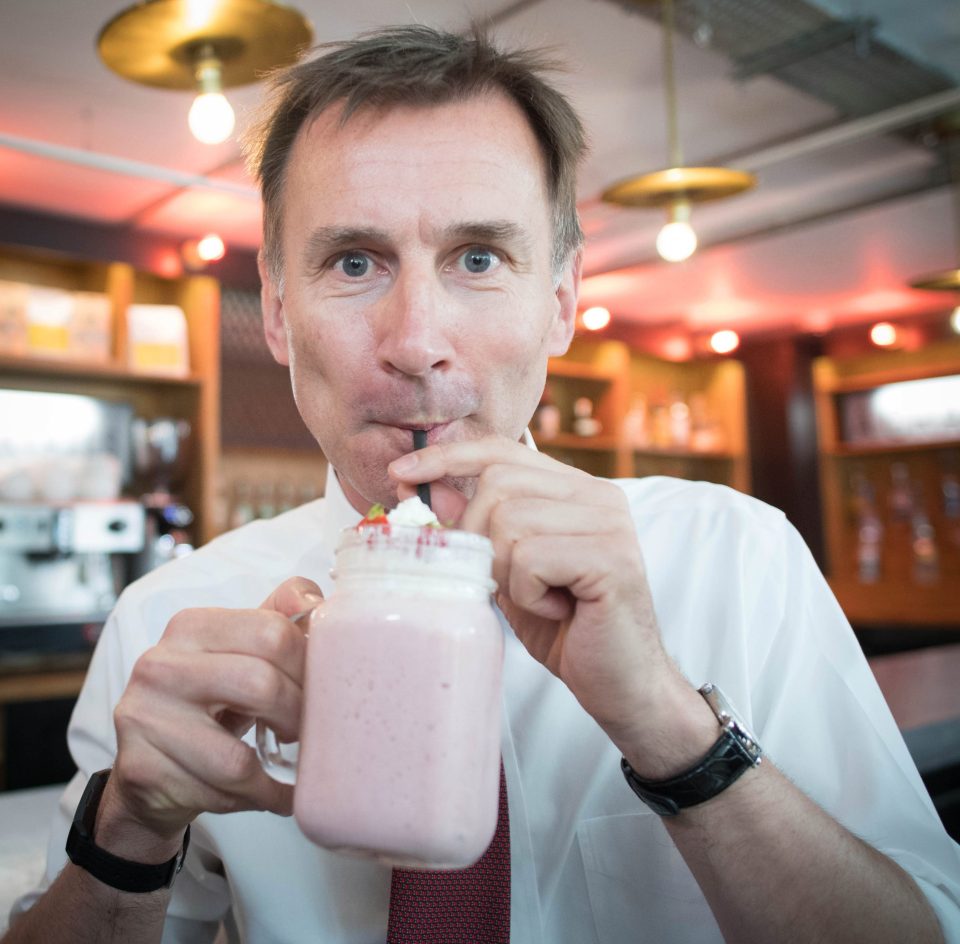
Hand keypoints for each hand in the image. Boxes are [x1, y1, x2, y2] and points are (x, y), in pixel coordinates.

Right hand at [96, 577, 319, 857]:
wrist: (150, 768)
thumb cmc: (209, 702)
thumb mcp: (241, 653)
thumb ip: (278, 618)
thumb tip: (315, 601)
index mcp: (191, 626)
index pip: (272, 632)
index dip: (308, 666)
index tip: (319, 688)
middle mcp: (159, 665)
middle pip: (259, 685)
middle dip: (296, 716)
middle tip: (305, 730)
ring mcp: (143, 718)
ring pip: (236, 757)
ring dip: (276, 771)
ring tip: (293, 768)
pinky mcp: (139, 769)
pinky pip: (218, 792)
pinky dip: (259, 798)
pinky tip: (275, 793)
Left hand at [389, 437, 709, 766]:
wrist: (620, 684)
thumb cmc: (565, 628)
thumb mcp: (508, 571)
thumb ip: (477, 527)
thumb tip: (426, 487)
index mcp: (576, 489)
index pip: (501, 451)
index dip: (447, 457)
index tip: (401, 472)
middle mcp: (598, 495)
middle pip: (497, 484)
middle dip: (478, 537)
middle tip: (503, 582)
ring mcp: (609, 523)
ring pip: (508, 522)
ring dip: (506, 573)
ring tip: (539, 599)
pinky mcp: (612, 557)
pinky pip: (530, 559)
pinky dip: (528, 594)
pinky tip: (557, 610)